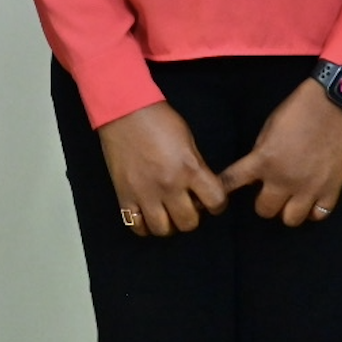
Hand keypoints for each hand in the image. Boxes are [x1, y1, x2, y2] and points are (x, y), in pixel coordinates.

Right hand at [97, 102, 226, 236]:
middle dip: (192, 216)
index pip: (215, 202)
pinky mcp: (124, 196)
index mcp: (189, 168)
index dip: (217, 204)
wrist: (125, 111)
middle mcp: (169, 185)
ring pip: (163, 230)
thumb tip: (201, 190)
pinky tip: (148, 214)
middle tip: (186, 204)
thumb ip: (196, 168)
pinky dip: (145, 225)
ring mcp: (145, 193)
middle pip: (189, 223)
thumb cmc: (159, 120)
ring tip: (167, 212)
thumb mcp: (188, 140)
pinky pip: (137, 226)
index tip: (211, 200)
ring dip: (169, 224)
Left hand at [219, 80, 341, 227]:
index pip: (233, 182)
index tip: (219, 196)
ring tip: (291, 199)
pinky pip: (318, 215)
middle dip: (264, 202)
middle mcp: (283, 180)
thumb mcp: (269, 127)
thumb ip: (261, 153)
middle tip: (269, 192)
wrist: (335, 105)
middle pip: (264, 210)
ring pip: (290, 220)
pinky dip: (313, 210)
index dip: (223, 190)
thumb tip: (256, 174)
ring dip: (287, 210)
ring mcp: (309, 189)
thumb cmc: (299, 110)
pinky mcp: (331, 191)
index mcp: (264, 160)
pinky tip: (311, 200)